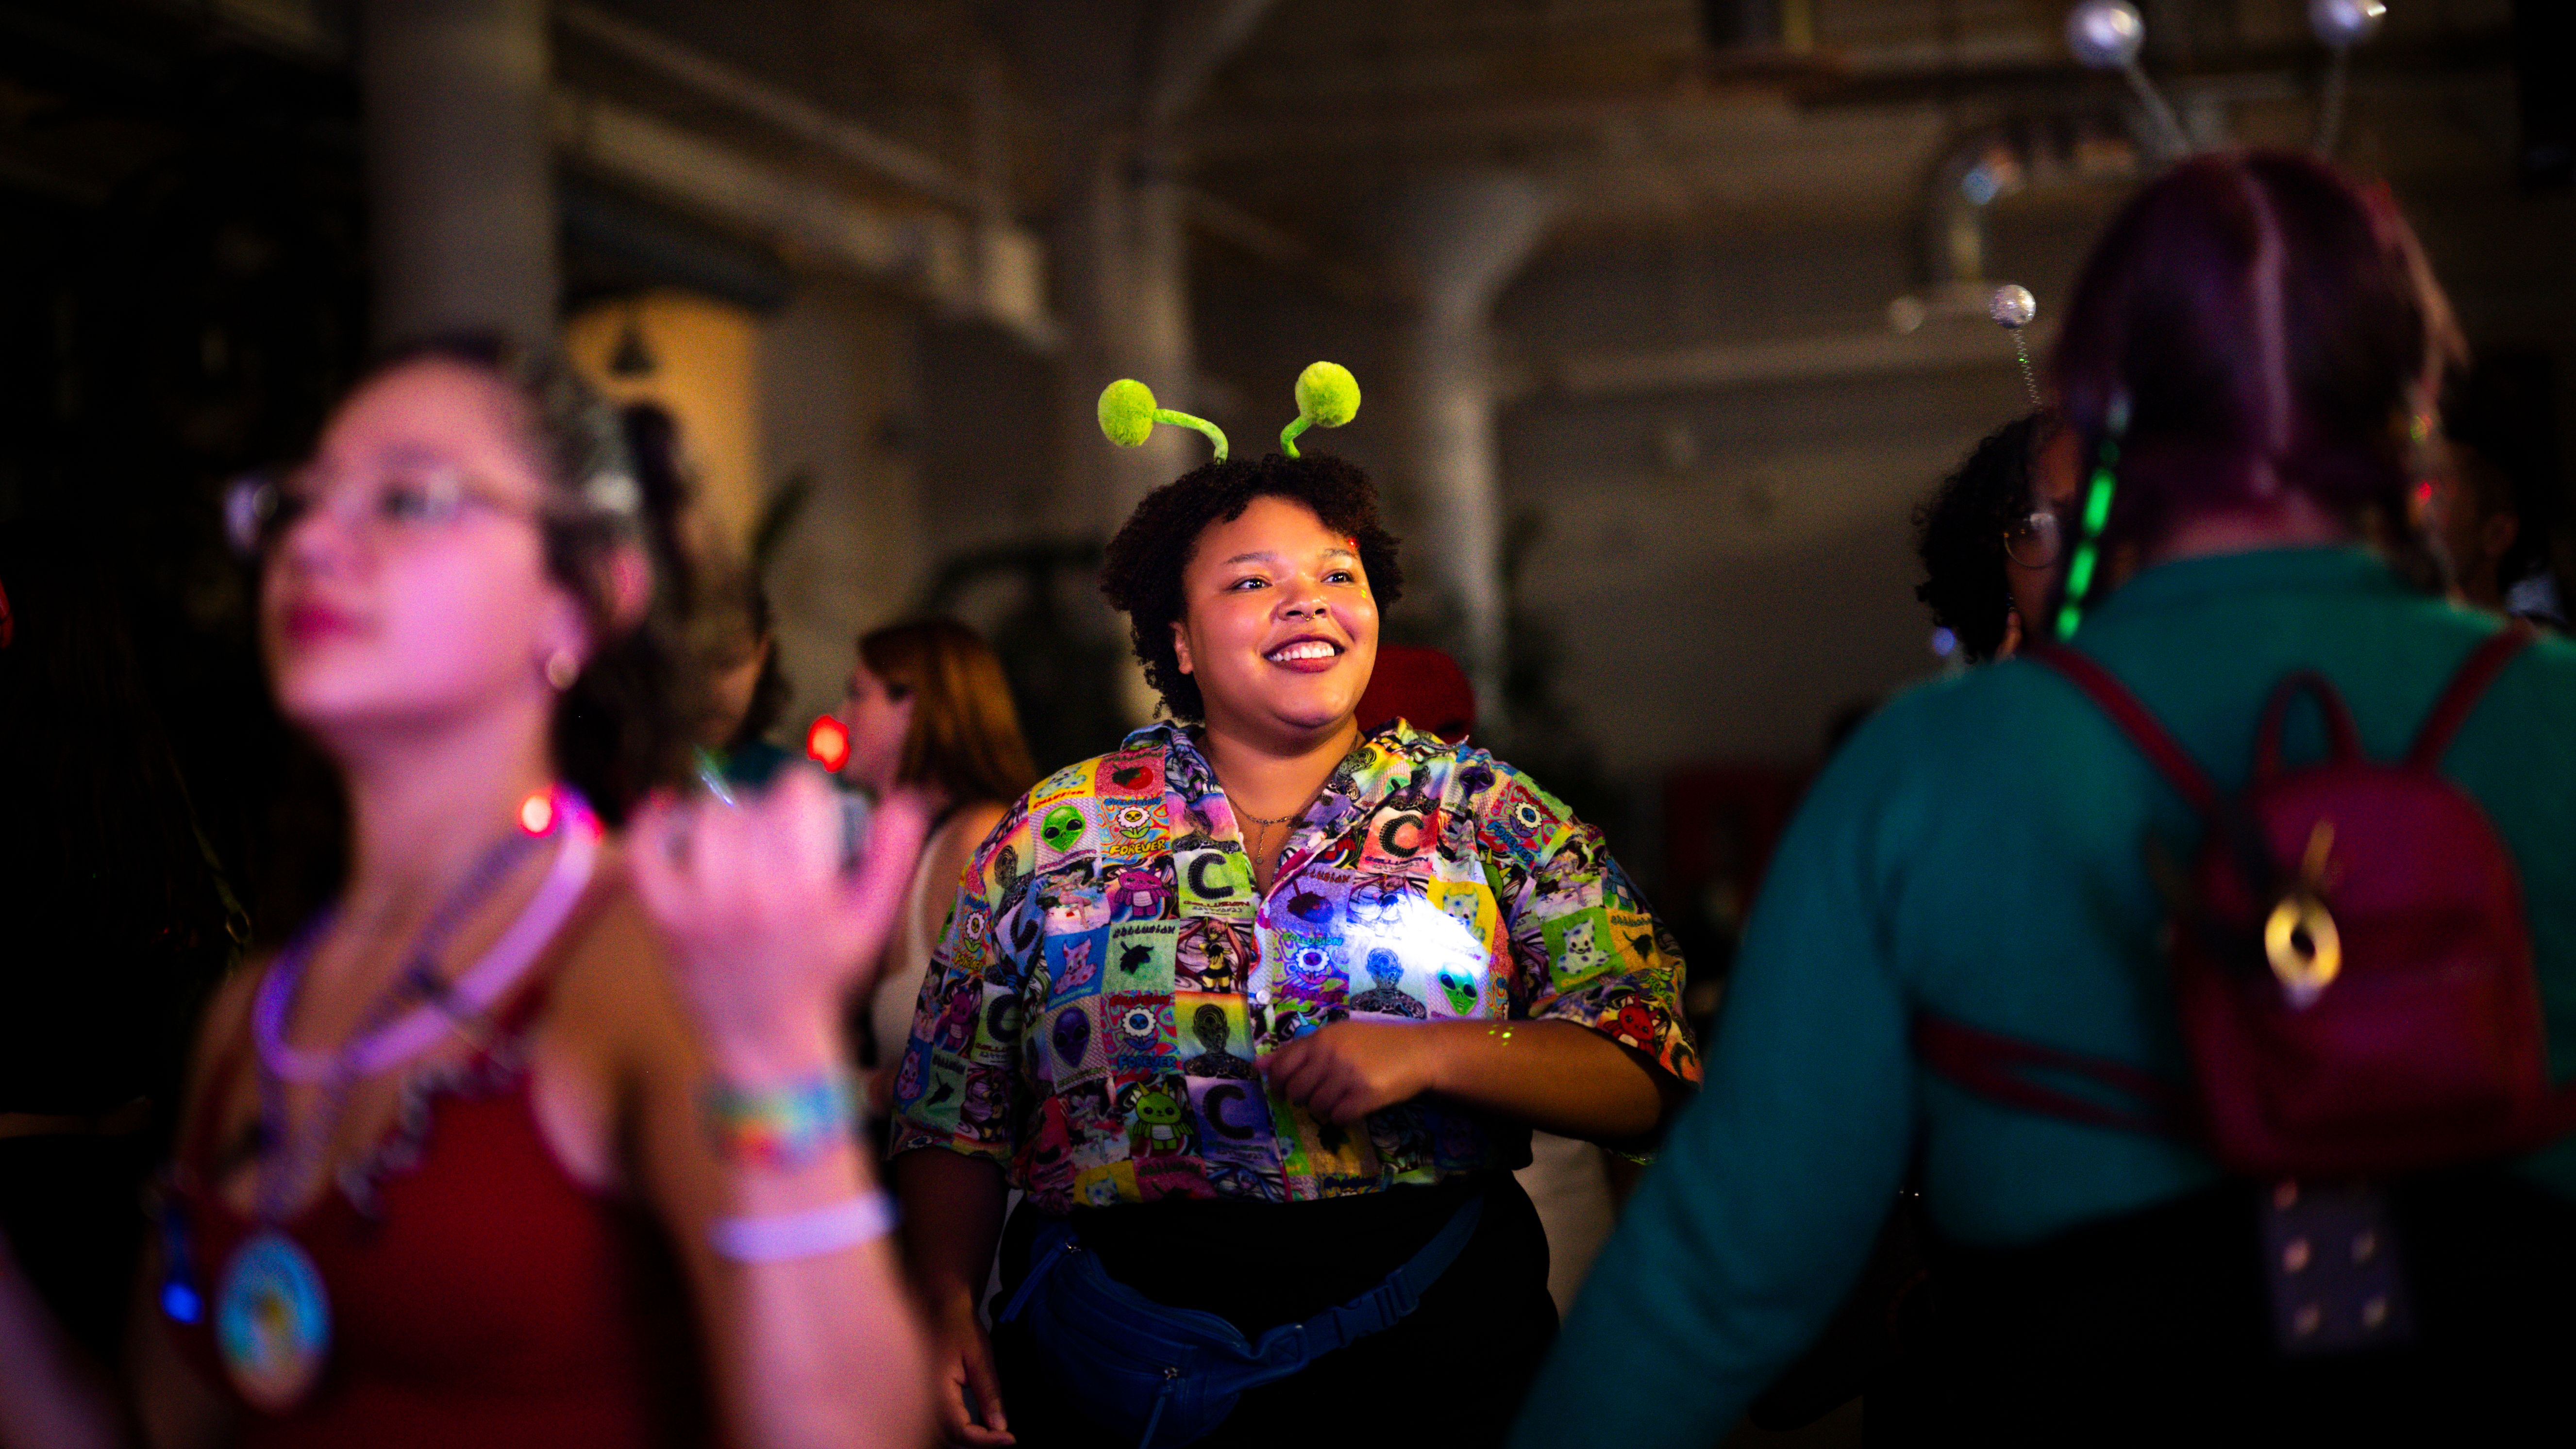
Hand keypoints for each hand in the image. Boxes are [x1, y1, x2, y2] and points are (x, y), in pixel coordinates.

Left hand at [630, 768, 931, 1075]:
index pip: (796, 794)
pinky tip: (671, 817)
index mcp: (806, 890)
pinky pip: (647, 853)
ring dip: (719, 817)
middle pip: (750, 806)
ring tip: (732, 834)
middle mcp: (753, 894)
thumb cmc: (819, 974)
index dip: (803, 792)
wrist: (765, 1036)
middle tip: (769, 831)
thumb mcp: (870, 922)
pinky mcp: (665, 920)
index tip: (804, 807)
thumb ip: (892, 859)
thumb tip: (906, 802)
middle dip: (764, 809)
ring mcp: (702, 907)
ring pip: (705, 821)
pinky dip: (654, 827)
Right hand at [928, 1289, 1012, 1445]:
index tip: (1010, 1439)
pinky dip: (957, 1432)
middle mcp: (924, 1400)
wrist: (940, 1308)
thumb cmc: (959, 1327)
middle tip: (1005, 1437)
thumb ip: (989, 1394)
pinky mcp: (923, 1398)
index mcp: (937, 1391)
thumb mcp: (980, 1358)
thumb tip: (1000, 1426)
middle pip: (951, 1439)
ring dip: (967, 1438)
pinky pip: (939, 1425)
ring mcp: (921, 1400)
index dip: (986, 1442)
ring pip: (943, 1436)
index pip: (961, 1432)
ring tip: (992, 1433)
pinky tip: (976, 1427)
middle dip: (978, 1442)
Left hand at [1259, 1020, 1445, 1124]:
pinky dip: (1341, 1116)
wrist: (1419, 1051)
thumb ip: (1298, 1050)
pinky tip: (1352, 1106)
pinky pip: (1337, 1117)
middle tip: (1317, 1094)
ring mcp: (1348, 1076)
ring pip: (1316, 1107)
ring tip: (1339, 1098)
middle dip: (1301, 1099)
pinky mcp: (1365, 1096)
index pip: (1283, 1066)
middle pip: (1296, 1091)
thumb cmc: (1377, 1042)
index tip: (1284, 1090)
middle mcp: (1331, 1055)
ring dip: (1323, 1108)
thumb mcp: (1338, 1036)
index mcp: (1322, 1038)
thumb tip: (1258, 1066)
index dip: (1278, 1083)